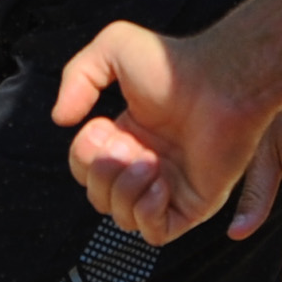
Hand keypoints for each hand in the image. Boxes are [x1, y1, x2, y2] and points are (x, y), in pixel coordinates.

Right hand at [53, 21, 274, 250]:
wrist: (220, 83)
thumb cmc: (175, 64)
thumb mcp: (113, 48)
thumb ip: (76, 77)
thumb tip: (61, 121)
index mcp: (127, 136)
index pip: (85, 169)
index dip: (85, 156)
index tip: (104, 128)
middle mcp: (146, 165)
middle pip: (98, 198)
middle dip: (104, 174)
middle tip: (129, 146)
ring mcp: (170, 188)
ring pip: (123, 220)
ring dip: (125, 191)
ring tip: (150, 162)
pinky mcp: (193, 206)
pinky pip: (156, 233)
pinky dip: (148, 212)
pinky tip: (160, 182)